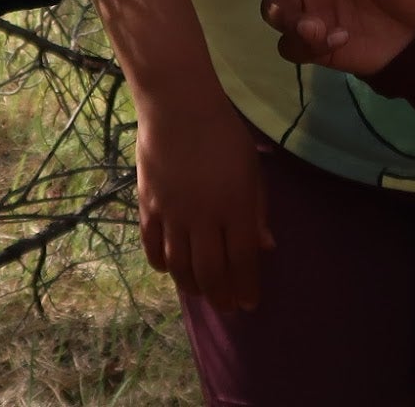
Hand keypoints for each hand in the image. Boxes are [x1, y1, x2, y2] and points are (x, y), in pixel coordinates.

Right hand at [134, 85, 271, 309]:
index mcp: (236, 207)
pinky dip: (161, 264)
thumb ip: (257, 209)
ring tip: (201, 293)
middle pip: (211, 271)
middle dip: (221, 296)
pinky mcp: (149, 206)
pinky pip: (152, 246)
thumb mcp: (252, 169)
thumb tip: (266, 246)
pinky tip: (170, 270)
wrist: (178, 106)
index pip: (242, 260)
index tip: (249, 303)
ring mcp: (173, 213)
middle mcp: (204, 217)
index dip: (246, 287)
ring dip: (192, 286)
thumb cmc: (224, 134)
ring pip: (180, 266)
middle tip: (227, 307)